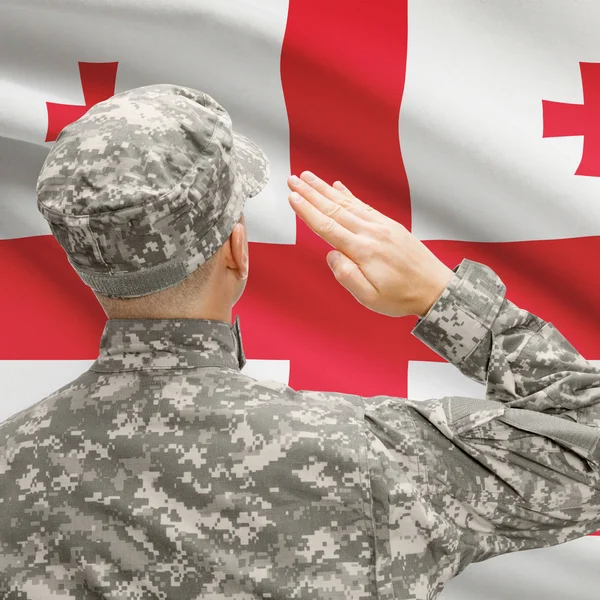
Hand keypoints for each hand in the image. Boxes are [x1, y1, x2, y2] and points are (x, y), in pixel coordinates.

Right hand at [287, 171, 454, 317]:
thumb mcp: (370, 298)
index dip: (308, 211)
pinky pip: (364, 205)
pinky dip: (349, 195)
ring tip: (309, 177)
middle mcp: (371, 233)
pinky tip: (338, 187)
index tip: (292, 197)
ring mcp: (382, 226)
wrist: (435, 288)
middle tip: (293, 179)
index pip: (328, 227)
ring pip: (347, 203)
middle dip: (311, 193)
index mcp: (363, 251)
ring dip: (325, 189)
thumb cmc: (401, 296)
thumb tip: (331, 255)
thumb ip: (347, 276)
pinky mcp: (390, 225)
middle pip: (334, 209)